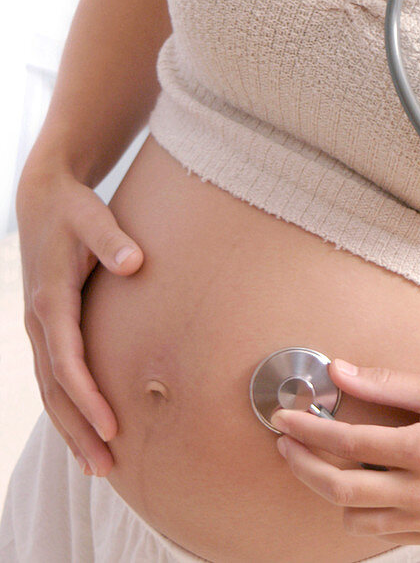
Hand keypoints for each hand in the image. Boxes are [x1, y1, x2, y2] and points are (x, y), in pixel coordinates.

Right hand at [15, 165, 143, 476]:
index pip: (67, 361)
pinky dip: (67, 408)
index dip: (88, 397)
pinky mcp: (47, 327)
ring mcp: (39, 327)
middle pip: (55, 389)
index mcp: (51, 299)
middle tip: (106, 468)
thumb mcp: (91, 215)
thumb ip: (113, 238)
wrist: (43, 196)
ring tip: (97, 466)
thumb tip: (135, 262)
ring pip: (50, 390)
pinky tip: (85, 431)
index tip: (112, 426)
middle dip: (78, 430)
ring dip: (71, 428)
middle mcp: (39, 320)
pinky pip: (53, 377)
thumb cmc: (73, 208)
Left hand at [270, 358, 419, 547]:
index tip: (286, 418)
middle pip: (340, 490)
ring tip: (325, 459)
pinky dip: (362, 509)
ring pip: (355, 518)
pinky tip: (362, 480)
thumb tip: (339, 371)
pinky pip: (382, 532)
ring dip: (331, 490)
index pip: (347, 443)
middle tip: (288, 442)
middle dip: (303, 465)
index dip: (308, 431)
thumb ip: (385, 383)